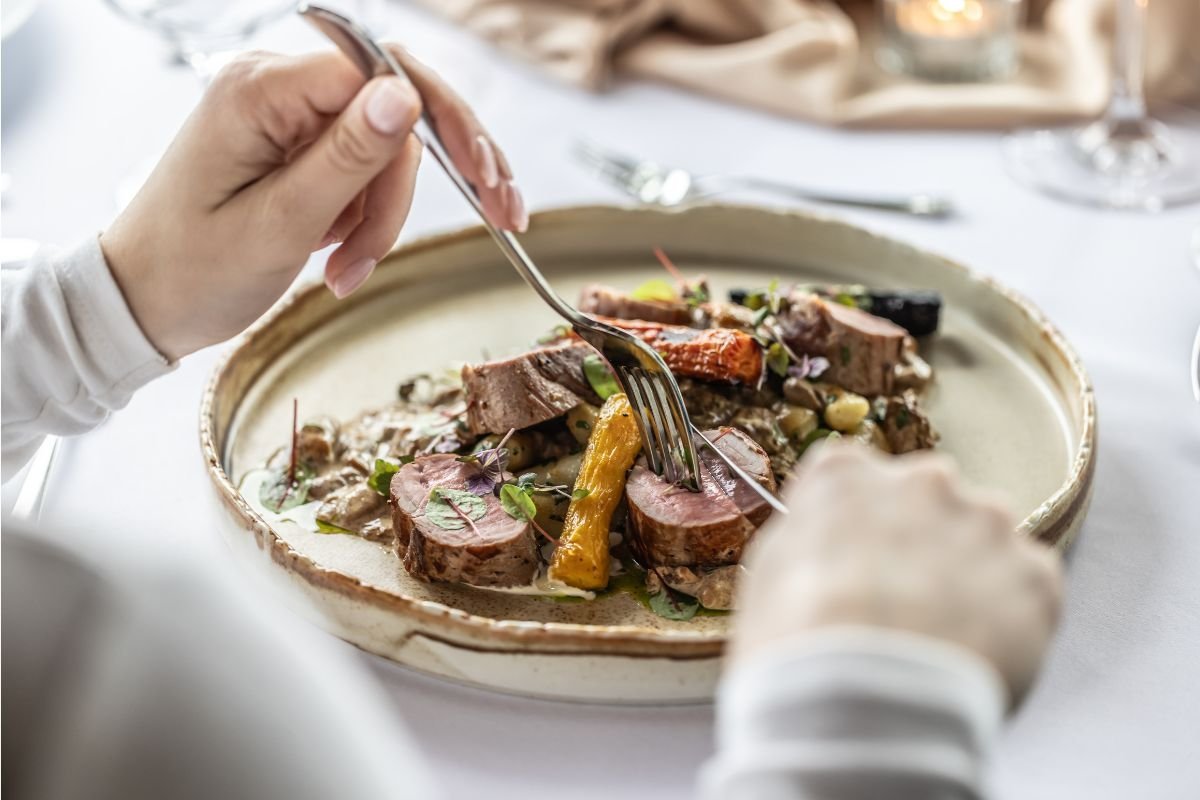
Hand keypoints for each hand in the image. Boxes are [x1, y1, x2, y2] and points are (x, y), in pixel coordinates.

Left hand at [100, 48, 522, 360]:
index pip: (382, 74)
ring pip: (384, 148)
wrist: (141, 306)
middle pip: (395, 105)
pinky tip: (344, 256)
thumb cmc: (191, 272)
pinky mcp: (293, 146)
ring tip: (350, 271)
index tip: (486, 181)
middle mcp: (275, 87)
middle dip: (440, 169)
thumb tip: (405, 96)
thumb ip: (345, 158)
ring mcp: (285, 116)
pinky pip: (360, 168)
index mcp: (261, 90)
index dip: (442, 124)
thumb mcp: (278, 224)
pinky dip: (368, 217)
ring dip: (385, 216)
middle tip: (498, 212)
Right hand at [733, 443, 1062, 702]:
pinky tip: (977, 654)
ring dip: (971, 578)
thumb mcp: (771, 569)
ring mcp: (986, 522)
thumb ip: (811, 533)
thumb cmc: (798, 641)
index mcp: (846, 473)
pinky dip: (1012, 619)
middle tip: (904, 607)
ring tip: (944, 638)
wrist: (863, 700)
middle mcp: (922, 480)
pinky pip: (1028, 589)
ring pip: (985, 543)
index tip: (859, 563)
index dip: (861, 527)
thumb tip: (832, 541)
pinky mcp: (1034, 573)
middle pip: (930, 504)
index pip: (858, 480)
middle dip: (923, 546)